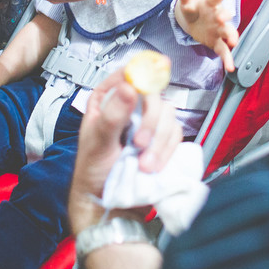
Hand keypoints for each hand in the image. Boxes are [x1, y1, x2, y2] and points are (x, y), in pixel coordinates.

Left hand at [68, 71, 182, 234]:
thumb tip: (130, 88)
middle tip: (140, 143)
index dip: (145, 69)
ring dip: (159, 142)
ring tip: (143, 164)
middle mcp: (131, 106)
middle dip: (151, 121)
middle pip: (155, 94)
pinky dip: (166, 151)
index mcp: (109, 98)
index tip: (160, 66)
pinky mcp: (162, 140)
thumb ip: (113, 115)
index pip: (130, 73)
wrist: (106, 201)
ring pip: (168, 116)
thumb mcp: (98, 142)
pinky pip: (176, 135)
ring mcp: (149, 122)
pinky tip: (152, 166)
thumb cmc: (93, 170)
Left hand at [174, 0, 237, 72]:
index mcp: (210, 3)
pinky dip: (228, 59)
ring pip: (228, 32)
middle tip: (223, 17)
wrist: (197, 19)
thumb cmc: (194, 7)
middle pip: (224, 15)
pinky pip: (224, 50)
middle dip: (225, 16)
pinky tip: (230, 67)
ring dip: (231, 36)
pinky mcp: (218, 42)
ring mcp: (219, 29)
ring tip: (233, 42)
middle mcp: (218, 16)